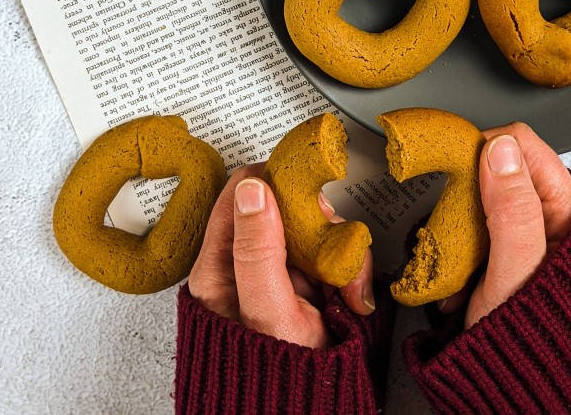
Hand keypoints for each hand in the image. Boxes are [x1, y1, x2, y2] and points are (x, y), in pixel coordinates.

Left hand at [188, 163, 374, 348]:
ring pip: (316, 230)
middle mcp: (249, 265)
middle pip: (286, 206)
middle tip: (332, 252)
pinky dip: (351, 273)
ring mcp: (281, 275)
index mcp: (219, 266)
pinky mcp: (309, 288)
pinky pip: (335, 258)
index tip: (307, 198)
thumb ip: (257, 251)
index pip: (242, 191)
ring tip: (346, 291)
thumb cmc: (275, 383)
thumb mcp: (266, 313)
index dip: (276, 185)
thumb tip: (252, 187)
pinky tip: (352, 300)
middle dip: (318, 225)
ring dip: (341, 253)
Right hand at [445, 122, 570, 328]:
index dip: (482, 149)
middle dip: (465, 194)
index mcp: (566, 207)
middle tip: (455, 227)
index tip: (452, 169)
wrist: (522, 399)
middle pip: (495, 168)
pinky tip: (459, 280)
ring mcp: (525, 235)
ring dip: (458, 227)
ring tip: (458, 264)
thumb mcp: (518, 271)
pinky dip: (458, 251)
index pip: (520, 143)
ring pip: (478, 201)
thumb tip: (501, 149)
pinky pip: (471, 232)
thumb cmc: (534, 346)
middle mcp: (549, 215)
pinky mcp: (505, 254)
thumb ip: (513, 208)